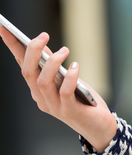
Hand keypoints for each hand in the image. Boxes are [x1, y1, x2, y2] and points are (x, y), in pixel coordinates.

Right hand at [0, 26, 117, 151]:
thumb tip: (43, 43)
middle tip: (44, 35)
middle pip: (28, 72)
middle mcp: (41, 98)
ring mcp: (53, 106)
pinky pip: (65, 92)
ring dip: (53, 62)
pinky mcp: (69, 111)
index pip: (22, 64)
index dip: (13, 46)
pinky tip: (75, 66)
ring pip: (43, 82)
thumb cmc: (82, 100)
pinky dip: (70, 77)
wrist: (98, 126)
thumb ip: (54, 65)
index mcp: (37, 88)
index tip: (5, 28)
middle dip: (33, 51)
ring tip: (66, 50)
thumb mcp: (66, 79)